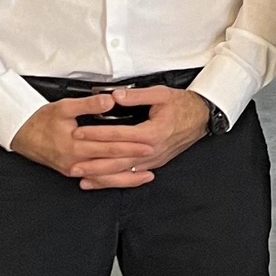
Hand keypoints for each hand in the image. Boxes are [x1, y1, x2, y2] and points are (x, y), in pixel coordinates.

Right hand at [10, 94, 155, 185]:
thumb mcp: (64, 107)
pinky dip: (113, 181)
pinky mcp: (73, 172)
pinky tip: (126, 180)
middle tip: (154, 156)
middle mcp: (76, 162)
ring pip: (105, 177)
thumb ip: (88, 104)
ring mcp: (74, 170)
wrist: (21, 134)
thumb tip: (109, 100)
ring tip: (147, 175)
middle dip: (133, 160)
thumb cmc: (42, 120)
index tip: (148, 142)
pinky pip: (97, 180)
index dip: (130, 144)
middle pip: (111, 163)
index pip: (109, 145)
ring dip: (127, 178)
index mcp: (75, 145)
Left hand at [67, 86, 211, 189]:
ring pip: (124, 171)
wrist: (202, 117)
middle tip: (73, 164)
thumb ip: (136, 96)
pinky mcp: (154, 164)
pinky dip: (114, 179)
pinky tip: (100, 181)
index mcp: (153, 132)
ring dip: (101, 176)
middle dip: (93, 163)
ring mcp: (154, 160)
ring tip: (81, 177)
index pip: (119, 135)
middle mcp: (152, 150)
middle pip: (118, 160)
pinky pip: (131, 175)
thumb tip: (115, 96)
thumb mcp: (161, 94)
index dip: (97, 134)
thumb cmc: (183, 105)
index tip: (79, 133)